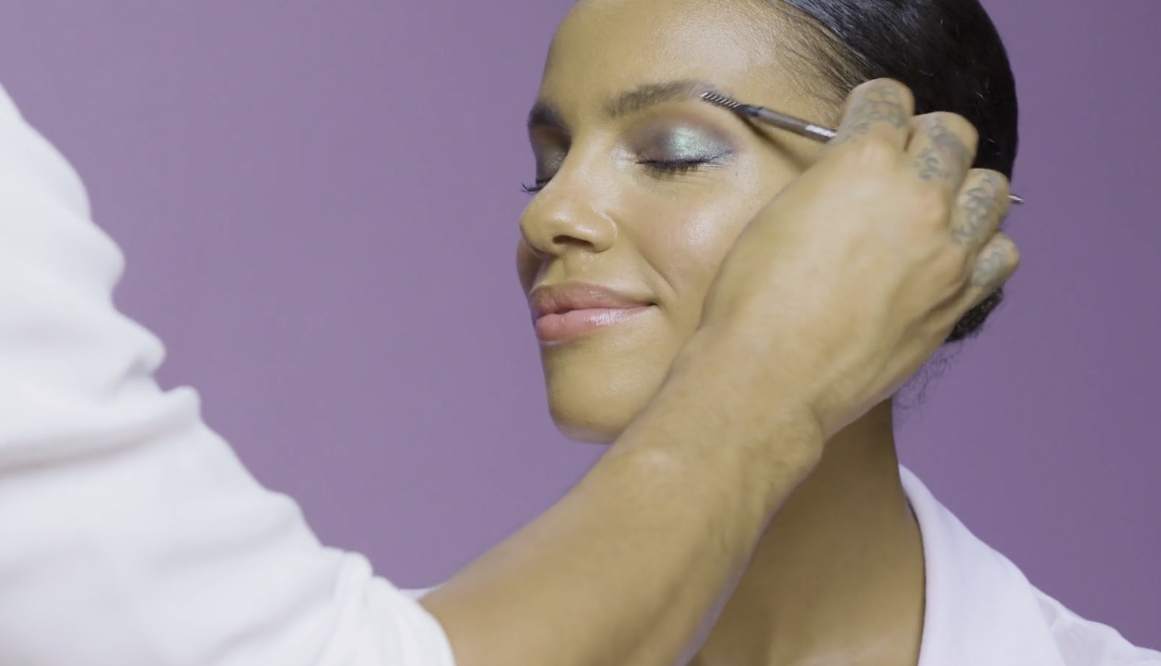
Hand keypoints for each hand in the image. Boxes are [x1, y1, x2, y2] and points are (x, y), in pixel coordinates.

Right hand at [696, 78, 1017, 440]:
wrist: (770, 377)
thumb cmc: (754, 302)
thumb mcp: (778, 214)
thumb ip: (829, 183)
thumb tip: (852, 179)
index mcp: (863, 160)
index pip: (889, 99)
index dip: (871, 108)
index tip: (865, 121)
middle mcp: (917, 196)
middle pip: (952, 132)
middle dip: (923, 138)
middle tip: (899, 162)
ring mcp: (947, 250)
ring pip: (990, 188)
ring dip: (961, 188)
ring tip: (931, 209)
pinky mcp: (958, 299)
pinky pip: (1001, 254)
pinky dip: (981, 248)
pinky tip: (947, 257)